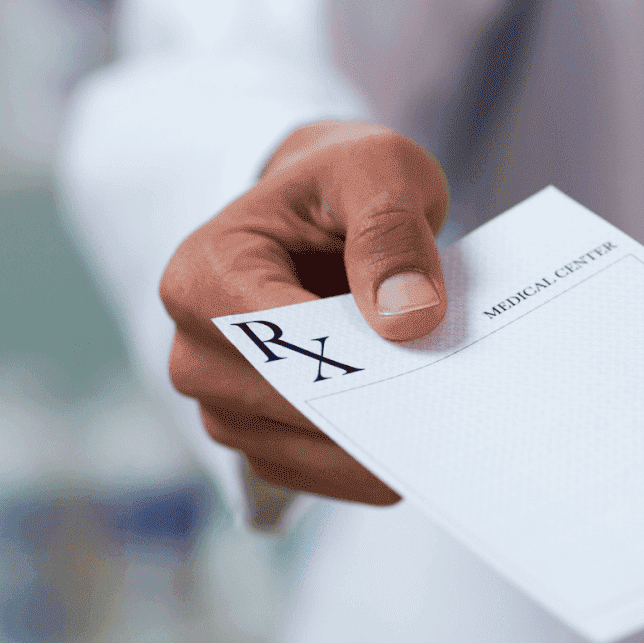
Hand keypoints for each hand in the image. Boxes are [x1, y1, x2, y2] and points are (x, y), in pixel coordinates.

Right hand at [160, 120, 449, 504]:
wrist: (332, 209)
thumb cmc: (348, 182)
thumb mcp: (380, 171)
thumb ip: (391, 233)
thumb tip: (407, 317)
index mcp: (205, 271)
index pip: (268, 337)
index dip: (339, 360)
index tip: (413, 376)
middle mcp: (196, 344)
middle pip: (279, 402)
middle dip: (363, 408)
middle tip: (448, 414)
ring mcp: (221, 397)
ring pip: (293, 449)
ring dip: (367, 447)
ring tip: (443, 432)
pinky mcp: (257, 432)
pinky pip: (308, 470)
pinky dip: (362, 465)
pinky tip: (417, 446)